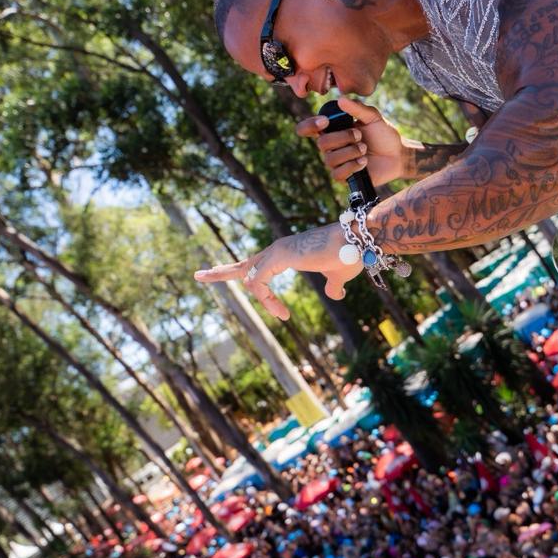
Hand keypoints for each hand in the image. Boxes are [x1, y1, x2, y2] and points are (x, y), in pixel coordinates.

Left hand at [194, 223, 362, 318]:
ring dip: (265, 301)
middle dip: (220, 272)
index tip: (282, 315)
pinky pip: (258, 282)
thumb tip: (336, 295)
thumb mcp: (338, 277)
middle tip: (199, 275)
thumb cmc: (349, 256)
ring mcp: (276, 251)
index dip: (258, 289)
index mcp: (286, 252)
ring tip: (281, 314)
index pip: (257, 266)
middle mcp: (277, 249)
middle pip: (241, 264)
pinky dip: (267, 299)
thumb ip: (332, 286)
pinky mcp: (279, 256)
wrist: (358, 242)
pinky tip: (280, 311)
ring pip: (248, 277)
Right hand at [296, 96, 404, 184]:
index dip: (310, 125)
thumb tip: (341, 99)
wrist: (398, 154)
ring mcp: (338, 162)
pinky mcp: (345, 176)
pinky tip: (363, 161)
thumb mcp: (373, 117)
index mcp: (333, 130)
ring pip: (330, 159)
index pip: (308, 129)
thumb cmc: (384, 134)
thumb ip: (358, 108)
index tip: (325, 122)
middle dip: (342, 138)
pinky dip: (352, 166)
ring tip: (364, 149)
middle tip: (359, 136)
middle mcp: (332, 146)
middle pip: (322, 144)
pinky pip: (337, 174)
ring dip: (350, 152)